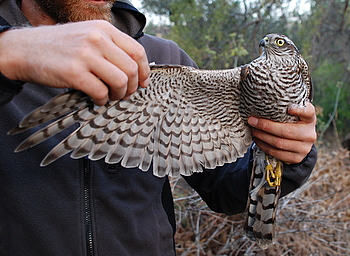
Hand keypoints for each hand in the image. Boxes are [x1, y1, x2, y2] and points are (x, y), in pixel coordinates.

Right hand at [0, 20, 149, 105]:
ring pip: (121, 81)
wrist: (24, 49)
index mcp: (104, 29)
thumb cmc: (59, 46)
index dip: (145, 71)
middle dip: (132, 87)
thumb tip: (134, 70)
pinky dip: (103, 101)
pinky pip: (101, 92)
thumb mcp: (87, 36)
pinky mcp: (74, 72)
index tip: (143, 83)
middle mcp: (97, 39)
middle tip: (124, 94)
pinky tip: (96, 99)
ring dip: (119, 95)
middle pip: (132, 69)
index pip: (137, 51)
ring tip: (110, 96)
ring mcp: (85, 55)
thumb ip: (110, 48)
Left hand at [247, 102, 316, 163]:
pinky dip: (264, 146)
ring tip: (253, 130)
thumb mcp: (294, 116)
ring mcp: (304, 148)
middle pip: (286, 131)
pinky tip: (257, 140)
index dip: (300, 110)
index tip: (289, 108)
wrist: (300, 145)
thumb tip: (263, 103)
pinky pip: (276, 153)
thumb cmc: (293, 125)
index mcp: (310, 120)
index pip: (308, 112)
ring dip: (262, 136)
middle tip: (252, 121)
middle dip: (266, 126)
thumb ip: (285, 110)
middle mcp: (309, 134)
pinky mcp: (296, 158)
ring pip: (279, 143)